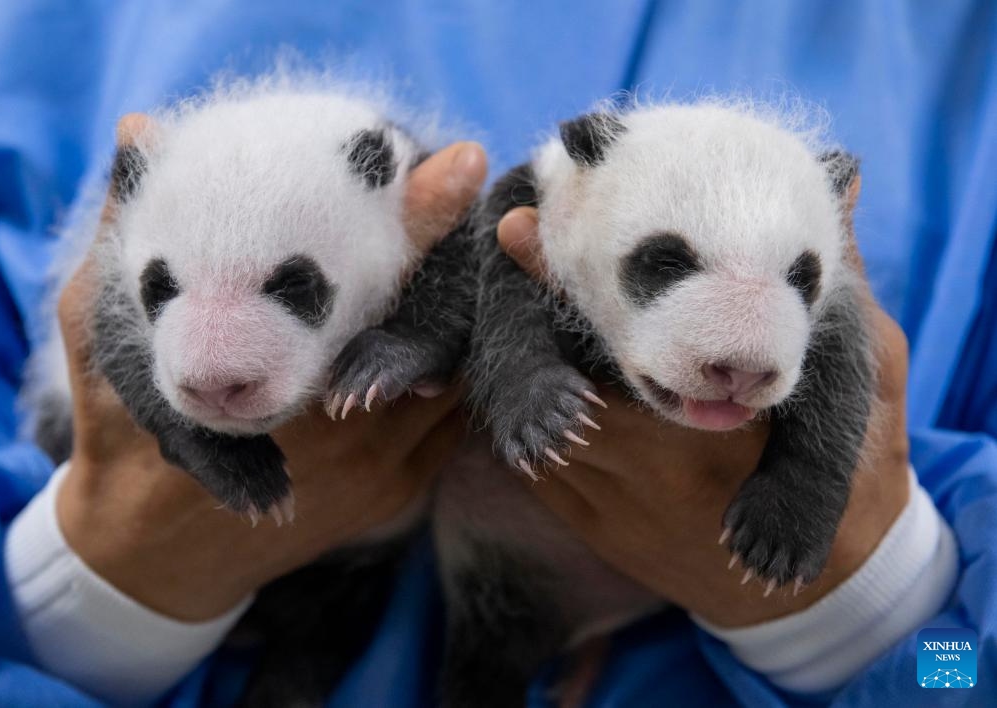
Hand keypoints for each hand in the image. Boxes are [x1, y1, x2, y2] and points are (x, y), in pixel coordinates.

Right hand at [56, 115, 486, 620]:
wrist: (155, 556)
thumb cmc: (122, 440)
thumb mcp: (104, 337)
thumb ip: (126, 239)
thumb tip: (142, 135)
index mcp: (285, 391)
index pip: (377, 293)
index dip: (419, 224)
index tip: (458, 165)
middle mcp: (349, 436)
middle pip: (435, 331)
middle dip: (446, 267)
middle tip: (451, 201)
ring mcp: (383, 470)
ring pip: (452, 377)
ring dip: (452, 320)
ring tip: (447, 260)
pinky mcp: (398, 494)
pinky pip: (451, 424)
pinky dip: (449, 375)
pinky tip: (435, 332)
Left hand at [496, 205, 909, 626]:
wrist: (818, 589)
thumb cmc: (854, 474)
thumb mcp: (867, 373)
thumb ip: (839, 284)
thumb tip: (837, 179)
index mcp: (705, 429)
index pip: (613, 341)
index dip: (557, 285)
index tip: (519, 231)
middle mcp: (643, 469)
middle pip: (551, 378)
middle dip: (524, 313)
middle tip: (513, 250)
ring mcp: (608, 504)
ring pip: (534, 419)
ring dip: (522, 361)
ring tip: (516, 303)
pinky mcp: (590, 524)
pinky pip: (536, 463)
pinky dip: (530, 412)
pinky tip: (540, 373)